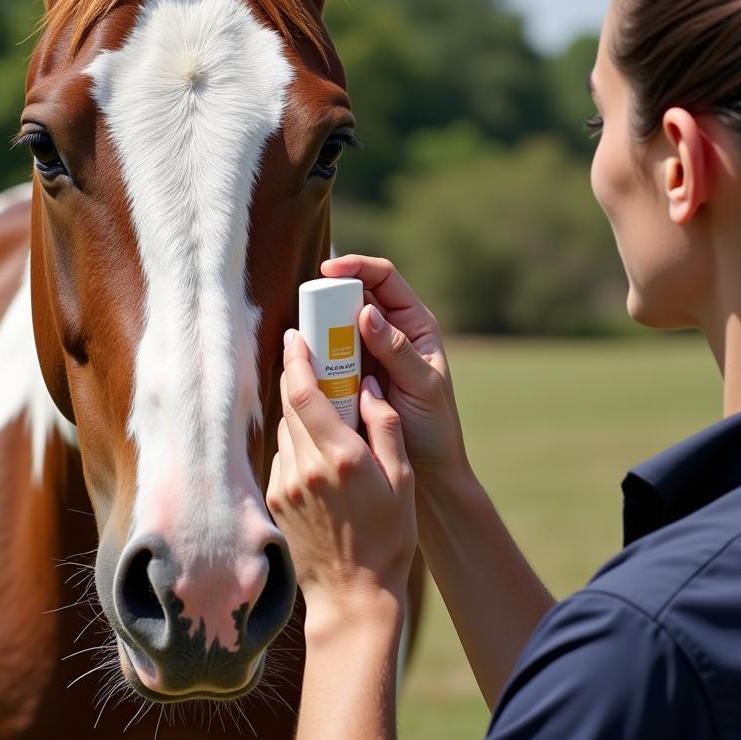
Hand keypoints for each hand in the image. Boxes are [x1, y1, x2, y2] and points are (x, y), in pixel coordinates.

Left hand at [267, 331, 415, 626]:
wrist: (353, 595)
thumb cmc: (388, 537)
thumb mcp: (401, 479)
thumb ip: (386, 426)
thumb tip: (369, 383)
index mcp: (340, 458)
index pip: (304, 394)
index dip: (297, 359)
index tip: (297, 335)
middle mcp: (305, 468)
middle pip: (289, 404)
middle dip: (299, 375)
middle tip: (314, 356)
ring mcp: (286, 485)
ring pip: (285, 428)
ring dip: (300, 410)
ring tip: (326, 409)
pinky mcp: (276, 499)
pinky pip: (284, 454)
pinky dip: (298, 441)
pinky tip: (320, 451)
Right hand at [322, 254, 468, 486]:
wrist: (429, 473)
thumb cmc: (435, 428)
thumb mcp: (424, 387)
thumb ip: (398, 351)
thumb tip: (368, 312)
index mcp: (414, 324)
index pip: (384, 278)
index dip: (356, 267)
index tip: (328, 271)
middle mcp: (390, 332)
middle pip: (354, 297)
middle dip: (329, 297)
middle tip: (308, 312)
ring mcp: (368, 354)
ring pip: (337, 326)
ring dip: (319, 328)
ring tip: (304, 340)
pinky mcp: (350, 378)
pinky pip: (328, 357)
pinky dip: (316, 356)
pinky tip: (305, 363)